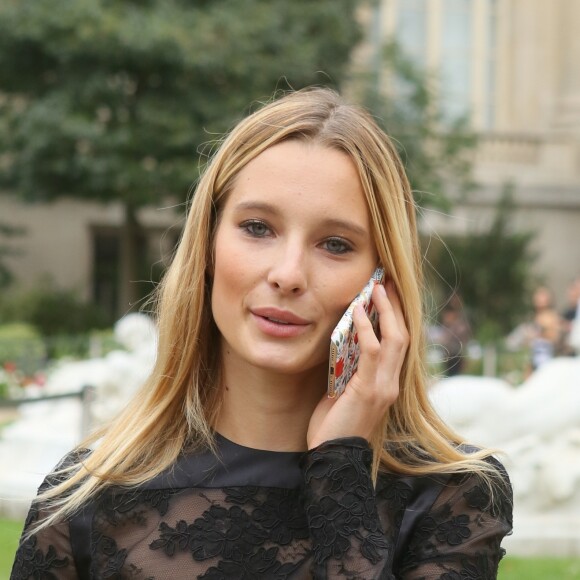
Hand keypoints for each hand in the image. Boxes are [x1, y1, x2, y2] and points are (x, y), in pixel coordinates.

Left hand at [307, 281, 408, 448]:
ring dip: (386, 310)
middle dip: (396, 306)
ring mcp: (384, 387)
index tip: (388, 293)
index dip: (396, 317)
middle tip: (386, 282)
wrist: (333, 459)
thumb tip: (342, 343)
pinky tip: (357, 310)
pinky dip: (366, 327)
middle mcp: (392, 383)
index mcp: (387, 383)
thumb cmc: (334, 426)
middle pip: (403, 335)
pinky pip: (372, 351)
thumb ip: (349, 369)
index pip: (399, 344)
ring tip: (375, 288)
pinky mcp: (370, 390)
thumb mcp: (343, 392)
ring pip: (394, 338)